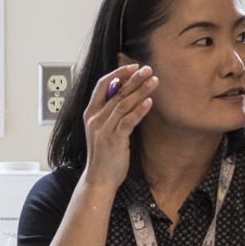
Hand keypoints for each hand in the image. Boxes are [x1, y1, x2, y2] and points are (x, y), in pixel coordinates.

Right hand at [81, 63, 155, 194]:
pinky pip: (127, 121)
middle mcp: (95, 118)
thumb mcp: (103, 128)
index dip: (117, 74)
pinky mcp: (113, 140)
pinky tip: (149, 102)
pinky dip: (139, 110)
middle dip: (133, 78)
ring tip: (154, 81)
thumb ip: (110, 111)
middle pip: (115, 92)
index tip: (133, 66)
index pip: (101, 85)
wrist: (99, 179)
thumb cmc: (104, 154)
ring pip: (123, 104)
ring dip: (140, 91)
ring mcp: (103, 129)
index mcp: (90, 113)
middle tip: (148, 69)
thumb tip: (125, 91)